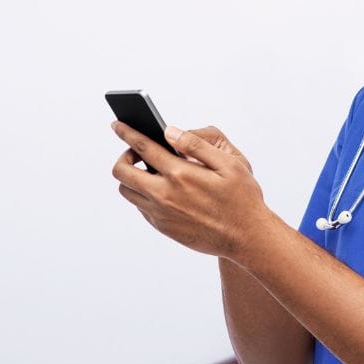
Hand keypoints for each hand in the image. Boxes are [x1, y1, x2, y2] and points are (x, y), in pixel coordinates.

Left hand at [110, 121, 265, 259]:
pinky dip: (144, 194)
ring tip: (150, 171)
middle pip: (122, 171)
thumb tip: (170, 131)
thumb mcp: (230, 165)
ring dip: (132, 177)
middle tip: (138, 153)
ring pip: (127, 191)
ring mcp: (160, 214)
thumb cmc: (242, 198)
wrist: (246, 238)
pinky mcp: (163, 227)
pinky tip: (163, 189)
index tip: (117, 125)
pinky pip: (140, 207)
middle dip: (124, 156)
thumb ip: (197, 145)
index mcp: (180, 174)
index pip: (142, 147)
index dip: (126, 133)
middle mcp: (164, 195)